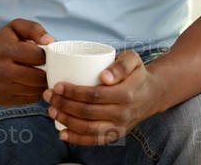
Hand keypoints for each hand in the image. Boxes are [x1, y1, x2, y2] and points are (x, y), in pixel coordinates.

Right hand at [0, 18, 53, 105]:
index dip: (44, 54)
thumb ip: (34, 29)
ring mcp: (3, 89)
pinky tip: (31, 82)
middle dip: (46, 70)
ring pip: (36, 90)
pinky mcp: (5, 100)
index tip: (41, 52)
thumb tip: (50, 41)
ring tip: (38, 72)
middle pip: (39, 77)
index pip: (38, 56)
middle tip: (44, 65)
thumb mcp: (15, 27)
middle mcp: (2, 71)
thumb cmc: (1, 43)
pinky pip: (31, 99)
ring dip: (42, 82)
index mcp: (6, 51)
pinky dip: (36, 91)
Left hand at [43, 50, 158, 145]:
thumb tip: (105, 77)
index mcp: (126, 93)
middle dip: (64, 105)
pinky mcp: (116, 134)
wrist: (151, 93)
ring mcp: (119, 127)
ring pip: (88, 128)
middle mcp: (123, 113)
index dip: (73, 92)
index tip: (58, 85)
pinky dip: (77, 139)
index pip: (94, 95)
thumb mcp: (133, 59)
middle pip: (87, 112)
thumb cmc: (136, 72)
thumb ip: (121, 65)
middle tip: (49, 95)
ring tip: (51, 110)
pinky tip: (62, 133)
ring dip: (66, 121)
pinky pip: (94, 140)